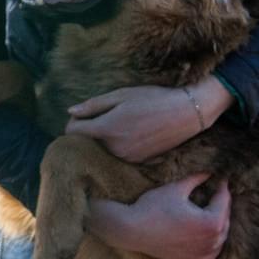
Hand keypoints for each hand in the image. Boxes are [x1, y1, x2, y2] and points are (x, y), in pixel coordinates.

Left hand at [65, 76, 233, 161]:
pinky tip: (131, 134)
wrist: (187, 113)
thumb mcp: (120, 95)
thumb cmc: (153, 99)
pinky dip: (117, 147)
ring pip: (101, 150)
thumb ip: (93, 105)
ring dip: (102, 140)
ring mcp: (127, 158)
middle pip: (85, 143)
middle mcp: (114, 148)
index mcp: (106, 129)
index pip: (72, 132)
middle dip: (87, 132)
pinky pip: (117, 156)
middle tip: (101, 118)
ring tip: (120, 125)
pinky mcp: (139, 162)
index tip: (84, 115)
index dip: (74, 122)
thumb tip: (70, 112)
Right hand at [86, 173, 230, 258]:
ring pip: (220, 238)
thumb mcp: (175, 189)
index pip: (224, 201)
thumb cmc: (153, 208)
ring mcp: (201, 253)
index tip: (222, 179)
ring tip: (213, 212)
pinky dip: (212, 245)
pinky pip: (210, 254)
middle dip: (221, 205)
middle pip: (224, 220)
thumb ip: (196, 179)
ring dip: (219, 225)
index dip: (222, 187)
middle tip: (217, 192)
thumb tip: (209, 172)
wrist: (132, 230)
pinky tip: (208, 237)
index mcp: (212, 222)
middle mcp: (212, 241)